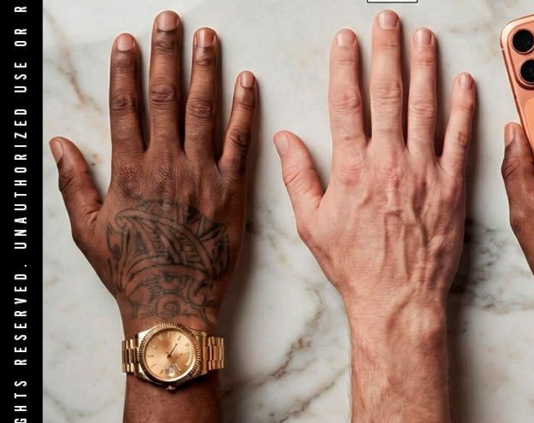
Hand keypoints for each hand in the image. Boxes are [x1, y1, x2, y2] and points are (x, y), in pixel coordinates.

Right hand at [51, 11, 256, 334]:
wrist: (173, 300)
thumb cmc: (129, 269)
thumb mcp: (87, 228)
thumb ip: (75, 181)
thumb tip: (60, 143)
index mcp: (130, 170)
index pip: (127, 107)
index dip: (126, 70)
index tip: (128, 41)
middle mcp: (168, 164)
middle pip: (167, 98)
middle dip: (167, 55)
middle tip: (170, 21)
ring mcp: (204, 175)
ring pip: (205, 111)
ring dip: (207, 69)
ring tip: (209, 37)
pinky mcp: (234, 190)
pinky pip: (242, 142)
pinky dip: (245, 109)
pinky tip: (249, 81)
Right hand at [274, 11, 476, 326]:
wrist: (397, 300)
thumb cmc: (355, 267)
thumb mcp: (312, 224)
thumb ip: (297, 176)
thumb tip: (284, 138)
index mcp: (351, 168)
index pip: (346, 103)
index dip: (346, 65)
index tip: (347, 38)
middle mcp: (388, 162)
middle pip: (387, 93)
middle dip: (387, 51)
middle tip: (388, 21)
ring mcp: (423, 171)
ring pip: (424, 107)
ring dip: (424, 67)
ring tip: (424, 37)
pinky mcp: (452, 186)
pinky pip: (460, 138)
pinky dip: (463, 107)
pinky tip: (464, 81)